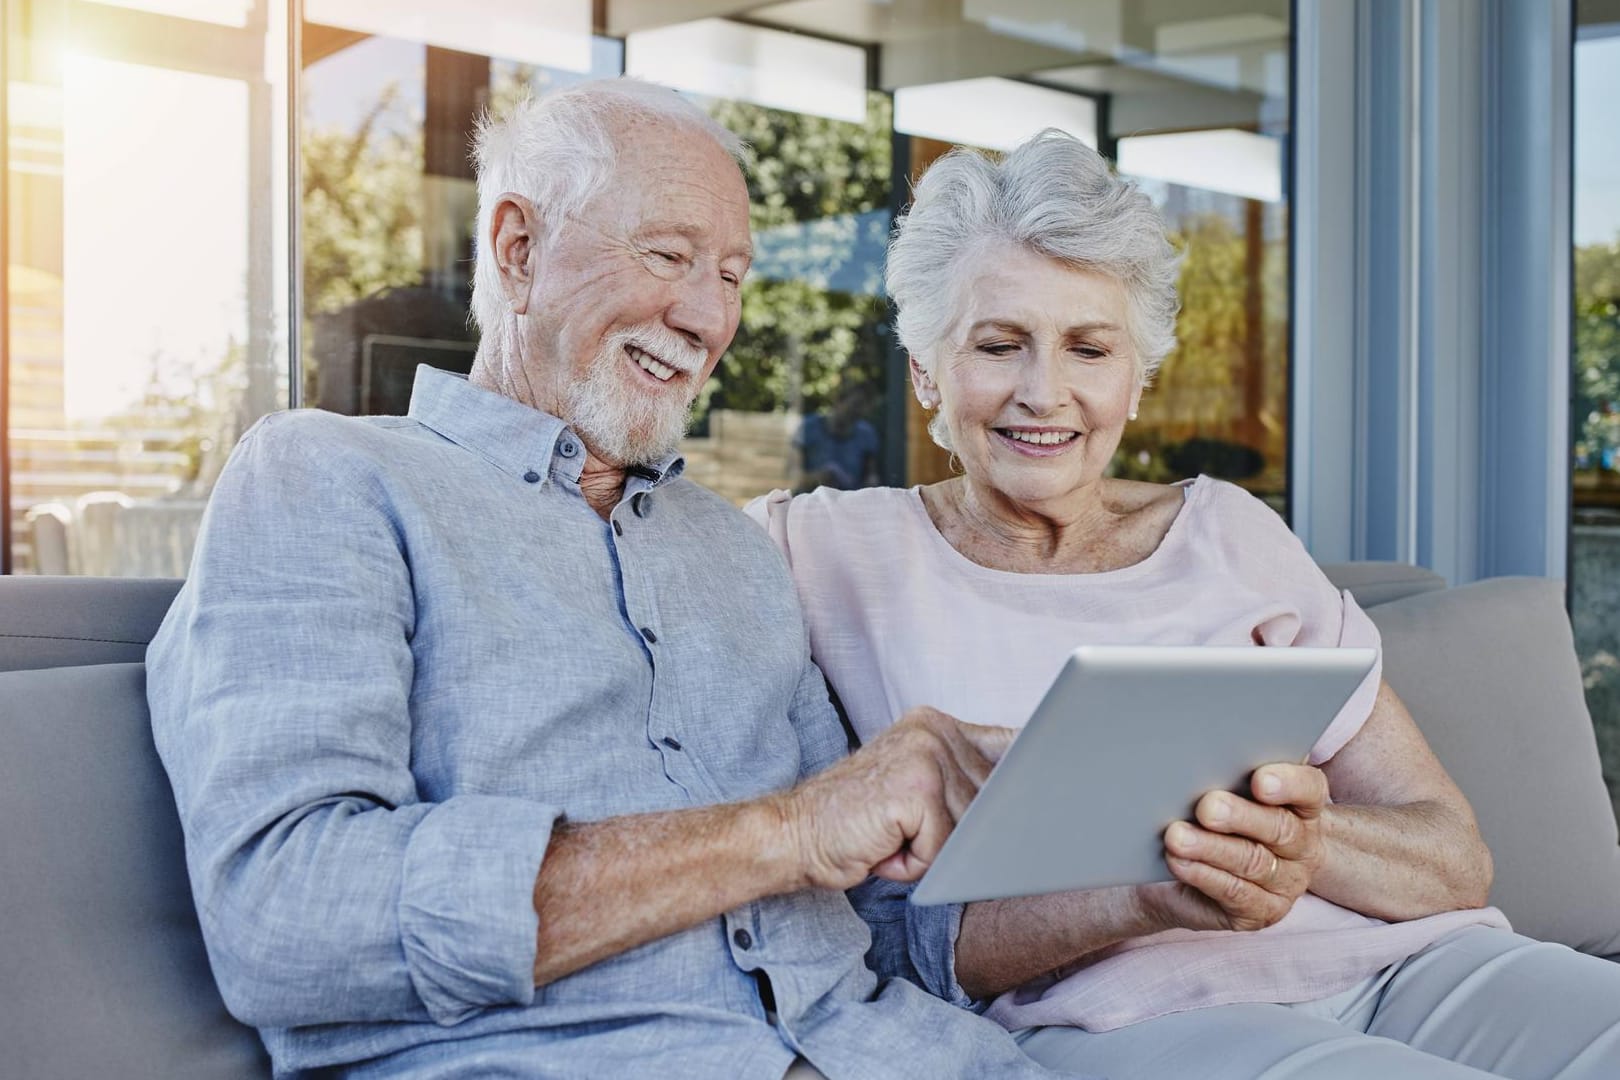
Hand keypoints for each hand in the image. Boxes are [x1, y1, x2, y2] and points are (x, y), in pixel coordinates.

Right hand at [780, 707, 1015, 889]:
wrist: (793, 835)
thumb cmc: (854, 823)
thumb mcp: (914, 791)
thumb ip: (961, 783)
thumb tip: (1026, 802)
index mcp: (935, 724)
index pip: (1008, 744)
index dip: (1031, 773)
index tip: (1059, 783)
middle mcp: (933, 731)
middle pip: (993, 800)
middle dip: (963, 835)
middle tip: (911, 838)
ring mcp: (925, 756)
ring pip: (970, 829)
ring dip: (932, 852)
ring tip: (891, 841)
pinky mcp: (916, 791)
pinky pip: (944, 849)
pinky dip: (914, 864)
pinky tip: (881, 849)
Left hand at [1139, 763, 1328, 932]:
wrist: (1185, 875)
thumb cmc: (1210, 820)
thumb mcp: (1221, 792)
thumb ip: (1226, 774)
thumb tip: (1206, 753)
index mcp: (1301, 807)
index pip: (1309, 789)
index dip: (1288, 783)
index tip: (1259, 780)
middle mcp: (1302, 846)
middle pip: (1279, 828)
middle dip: (1240, 816)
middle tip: (1207, 807)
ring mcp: (1285, 884)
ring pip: (1252, 862)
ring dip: (1211, 847)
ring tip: (1177, 836)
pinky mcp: (1262, 913)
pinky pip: (1235, 893)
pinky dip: (1203, 874)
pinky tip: (1178, 861)